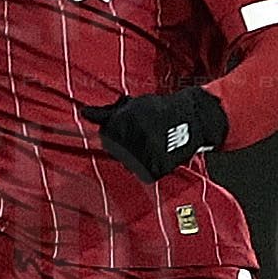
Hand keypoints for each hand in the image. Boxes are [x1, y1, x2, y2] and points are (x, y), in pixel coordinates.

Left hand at [78, 86, 227, 182]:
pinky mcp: (153, 168)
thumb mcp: (131, 106)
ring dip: (135, 156)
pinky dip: (148, 166)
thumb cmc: (160, 110)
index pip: (106, 137)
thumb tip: (85, 113)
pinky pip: (142, 172)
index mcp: (120, 123)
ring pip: (128, 163)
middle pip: (116, 151)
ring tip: (151, 143)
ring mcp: (141, 155)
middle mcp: (128, 140)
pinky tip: (157, 152)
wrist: (192, 118)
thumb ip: (106, 112)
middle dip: (124, 145)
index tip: (127, 130)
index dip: (116, 133)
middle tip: (141, 136)